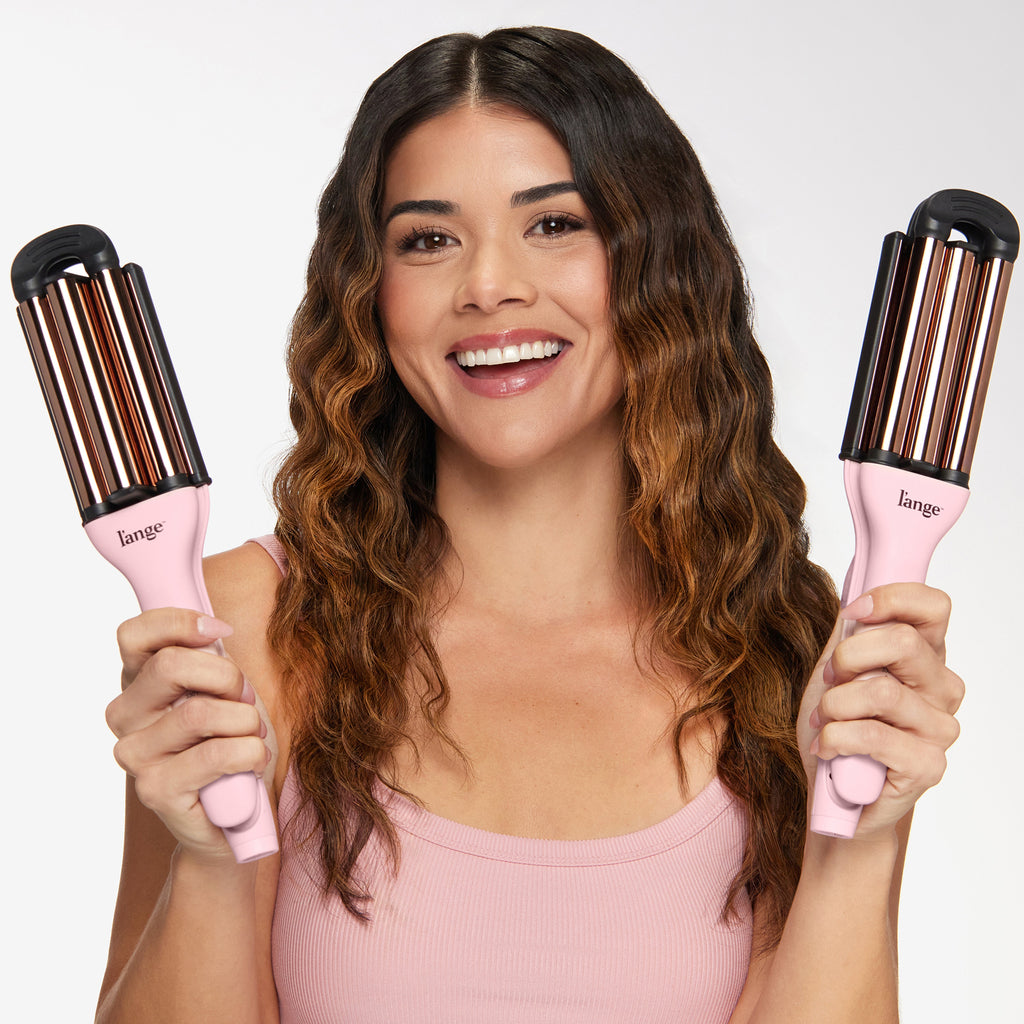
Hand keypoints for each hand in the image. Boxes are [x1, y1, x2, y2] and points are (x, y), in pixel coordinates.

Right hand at [105, 608, 272, 862]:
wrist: (236, 811)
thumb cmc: (231, 738)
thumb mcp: (221, 687)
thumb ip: (208, 656)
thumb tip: (215, 629)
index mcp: (136, 681)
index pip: (134, 635)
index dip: (180, 623)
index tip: (221, 631)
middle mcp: (124, 715)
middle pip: (170, 666)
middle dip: (226, 676)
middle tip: (245, 697)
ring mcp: (135, 755)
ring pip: (199, 712)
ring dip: (245, 720)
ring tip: (252, 734)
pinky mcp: (155, 789)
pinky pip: (215, 754)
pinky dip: (250, 752)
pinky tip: (253, 760)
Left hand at [798, 583, 963, 839]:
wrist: (834, 794)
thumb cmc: (839, 727)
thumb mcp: (837, 669)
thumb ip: (851, 632)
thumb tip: (854, 592)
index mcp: (927, 657)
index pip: (934, 607)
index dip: (891, 599)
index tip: (853, 612)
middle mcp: (943, 689)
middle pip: (903, 642)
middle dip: (848, 656)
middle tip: (830, 679)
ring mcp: (940, 729)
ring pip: (881, 691)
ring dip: (835, 705)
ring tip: (824, 721)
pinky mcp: (928, 766)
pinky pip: (872, 736)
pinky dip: (834, 739)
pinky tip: (827, 748)